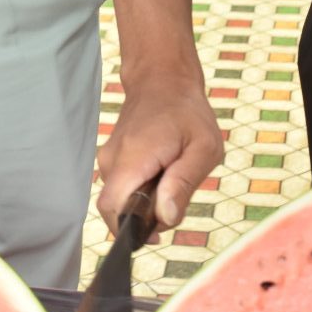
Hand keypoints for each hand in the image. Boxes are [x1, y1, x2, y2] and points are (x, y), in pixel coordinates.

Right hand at [97, 81, 223, 236]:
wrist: (163, 81)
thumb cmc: (187, 113)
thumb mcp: (203, 148)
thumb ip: (183, 184)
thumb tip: (165, 218)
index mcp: (133, 157)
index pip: (112, 208)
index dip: (131, 229)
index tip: (158, 231)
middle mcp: (111, 160)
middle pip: (120, 209)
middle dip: (148, 216)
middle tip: (177, 196)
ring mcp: (107, 160)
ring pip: (123, 201)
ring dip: (148, 202)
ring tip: (173, 177)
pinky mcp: (111, 161)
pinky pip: (124, 189)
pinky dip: (143, 190)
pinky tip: (163, 173)